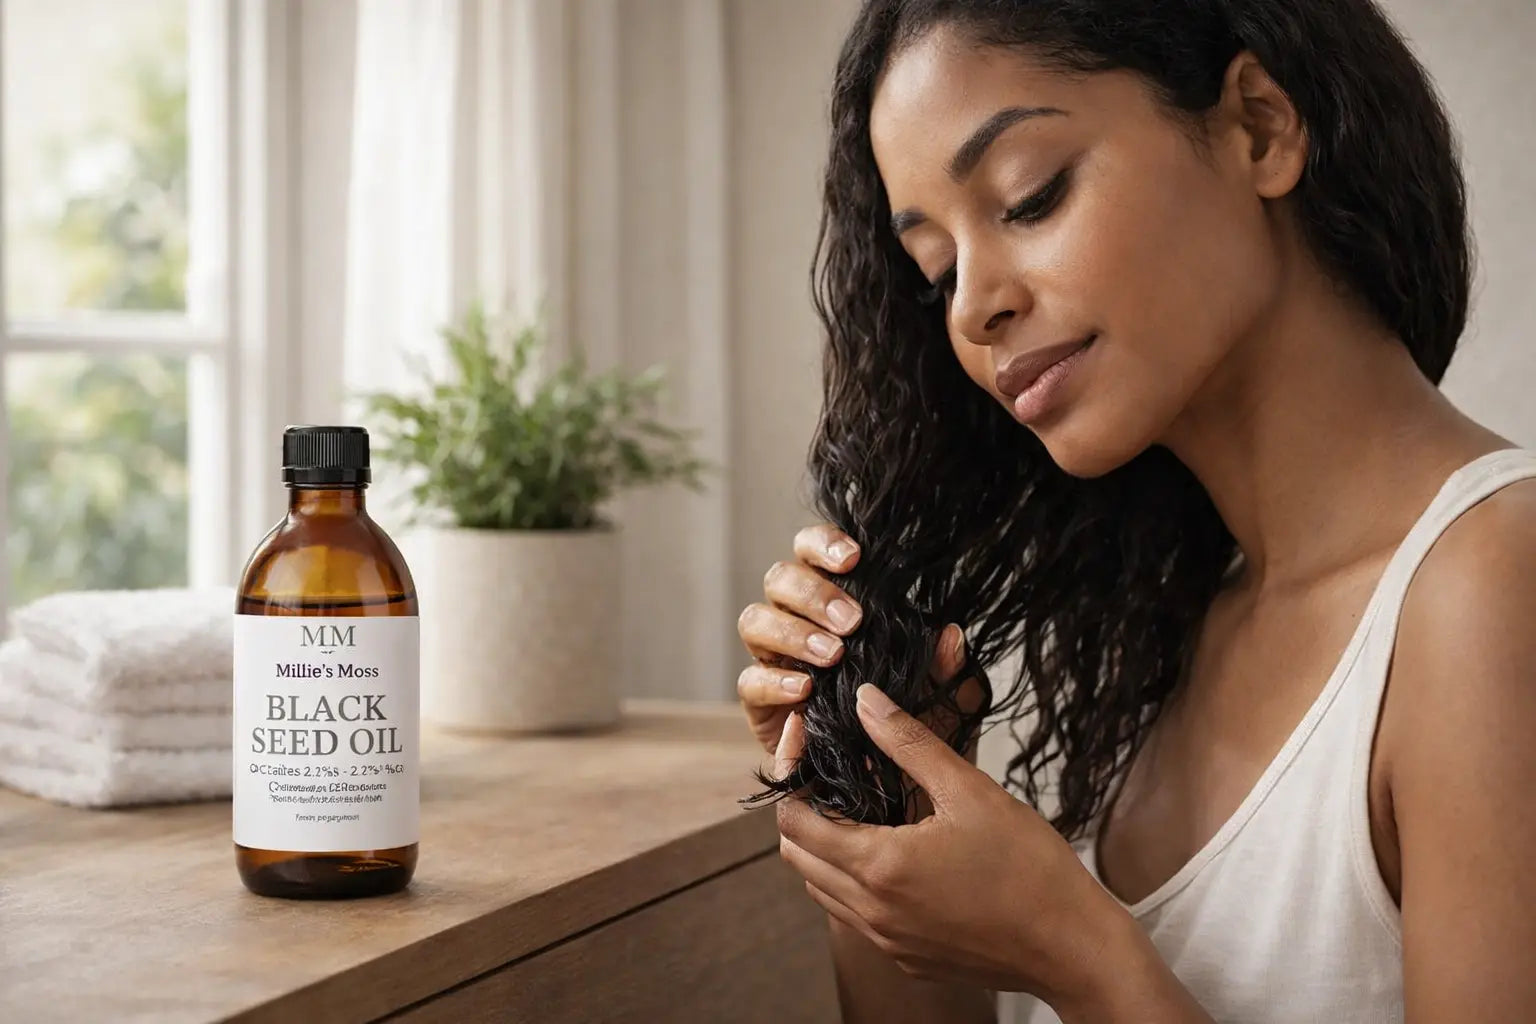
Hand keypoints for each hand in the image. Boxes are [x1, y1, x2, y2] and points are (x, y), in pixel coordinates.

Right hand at [735, 524, 970, 755]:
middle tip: (852, 622)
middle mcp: (795, 619)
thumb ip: (944, 668)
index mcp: (832, 599)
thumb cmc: (908, 721)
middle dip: (813, 595)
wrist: (885, 780)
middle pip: (779, 579)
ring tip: (832, 656)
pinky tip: (803, 690)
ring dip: (792, 633)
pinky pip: (749, 680)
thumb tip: (951, 635)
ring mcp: (773, 657)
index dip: (823, 544)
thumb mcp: (938, 698)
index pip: (812, 552)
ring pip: (754, 620)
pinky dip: (774, 681)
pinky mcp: (760, 701)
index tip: (853, 559)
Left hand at [772, 687, 1133, 1007]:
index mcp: (879, 867)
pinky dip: (854, 883)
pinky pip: (856, 917)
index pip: (794, 822)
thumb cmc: (1030, 869)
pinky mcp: (908, 958)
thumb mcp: (969, 790)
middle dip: (803, 812)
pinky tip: (894, 853)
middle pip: (798, 857)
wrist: (1074, 948)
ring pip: (823, 889)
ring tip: (862, 810)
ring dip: (826, 849)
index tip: (809, 748)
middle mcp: (872, 912)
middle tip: (833, 776)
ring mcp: (888, 941)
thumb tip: (866, 701)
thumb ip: (908, 742)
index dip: (794, 779)